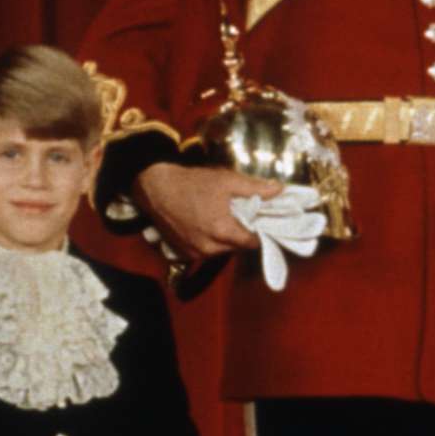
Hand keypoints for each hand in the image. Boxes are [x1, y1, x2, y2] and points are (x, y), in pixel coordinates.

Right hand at [135, 163, 283, 258]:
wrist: (154, 187)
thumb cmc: (191, 182)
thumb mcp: (226, 180)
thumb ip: (255, 188)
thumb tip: (280, 190)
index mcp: (222, 232)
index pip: (252, 242)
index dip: (258, 231)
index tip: (258, 220)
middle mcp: (209, 248)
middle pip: (238, 247)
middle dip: (241, 233)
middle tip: (238, 216)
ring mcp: (195, 253)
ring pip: (222, 251)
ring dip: (225, 239)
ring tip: (220, 218)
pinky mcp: (183, 254)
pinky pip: (206, 252)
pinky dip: (209, 242)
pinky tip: (205, 225)